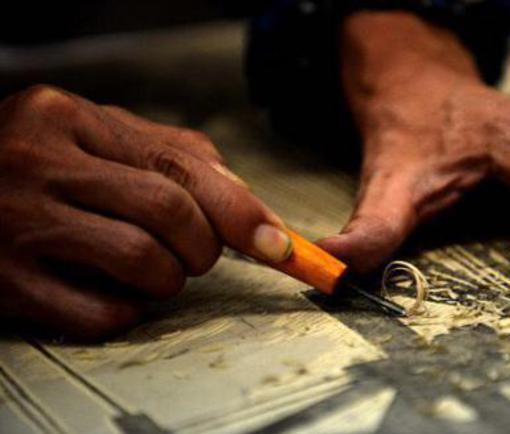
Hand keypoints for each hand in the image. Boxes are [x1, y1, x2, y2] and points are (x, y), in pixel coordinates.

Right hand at [0, 85, 291, 339]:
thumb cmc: (36, 163)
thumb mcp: (98, 135)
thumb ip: (175, 156)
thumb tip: (250, 208)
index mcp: (67, 119)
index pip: (179, 166)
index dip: (240, 210)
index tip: (276, 243)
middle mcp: (37, 163)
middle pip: (168, 212)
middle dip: (204, 246)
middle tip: (197, 253)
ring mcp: (15, 224)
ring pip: (142, 262)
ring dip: (169, 279)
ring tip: (154, 269)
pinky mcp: (5, 284)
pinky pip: (101, 314)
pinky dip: (129, 312)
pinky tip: (117, 292)